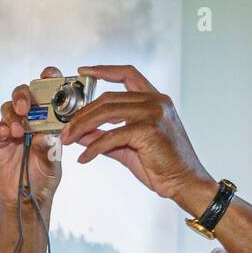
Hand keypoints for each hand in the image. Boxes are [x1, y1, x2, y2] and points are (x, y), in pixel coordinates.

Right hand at [0, 66, 64, 206]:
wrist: (26, 196)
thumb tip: (42, 136)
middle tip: (26, 107)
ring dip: (13, 114)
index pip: (47, 92)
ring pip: (8, 108)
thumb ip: (49, 149)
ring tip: (19, 130)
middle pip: (23, 94)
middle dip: (23, 95)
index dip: (48, 79)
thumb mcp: (53, 164)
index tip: (49, 74)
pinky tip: (8, 134)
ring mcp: (11, 127)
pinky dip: (1, 128)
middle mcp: (28, 118)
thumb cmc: (45, 176)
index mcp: (47, 118)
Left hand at [60, 65, 215, 209]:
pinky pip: (112, 136)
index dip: (104, 70)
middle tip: (66, 129)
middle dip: (82, 113)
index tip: (85, 70)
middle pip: (109, 98)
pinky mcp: (149, 130)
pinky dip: (94, 148)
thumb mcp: (129, 147)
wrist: (184, 183)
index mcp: (155, 99)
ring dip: (82, 127)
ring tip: (69, 140)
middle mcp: (156, 102)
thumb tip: (80, 134)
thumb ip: (106, 137)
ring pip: (107, 113)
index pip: (128, 74)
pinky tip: (85, 158)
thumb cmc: (162, 165)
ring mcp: (154, 114)